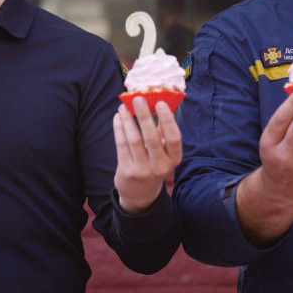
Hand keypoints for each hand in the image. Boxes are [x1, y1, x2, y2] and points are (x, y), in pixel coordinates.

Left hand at [113, 97, 181, 214]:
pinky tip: (118, 118)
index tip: (160, 103)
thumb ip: (163, 131)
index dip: (168, 120)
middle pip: (152, 138)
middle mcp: (161, 167)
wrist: (140, 193)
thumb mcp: (164, 153)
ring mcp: (143, 171)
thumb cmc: (154, 164)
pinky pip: (122, 145)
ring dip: (128, 120)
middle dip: (144, 116)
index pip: (174, 138)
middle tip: (138, 99)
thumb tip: (159, 104)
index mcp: (174, 160)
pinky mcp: (127, 172)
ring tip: (123, 106)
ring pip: (134, 140)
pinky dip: (119, 129)